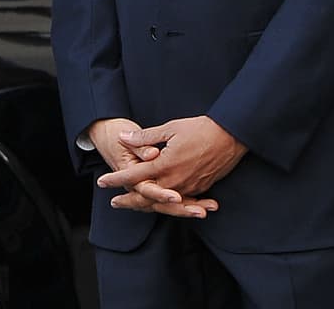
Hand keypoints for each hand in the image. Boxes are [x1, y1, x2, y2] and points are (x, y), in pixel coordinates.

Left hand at [86, 118, 210, 218]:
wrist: (231, 137)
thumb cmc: (200, 129)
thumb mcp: (170, 128)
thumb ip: (145, 137)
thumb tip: (124, 137)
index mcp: (164, 165)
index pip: (134, 175)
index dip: (116, 179)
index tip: (102, 182)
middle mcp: (175, 181)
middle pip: (146, 197)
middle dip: (129, 200)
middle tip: (115, 202)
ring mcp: (188, 187)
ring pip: (163, 203)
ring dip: (146, 204)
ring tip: (134, 205)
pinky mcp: (200, 189)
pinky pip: (180, 202)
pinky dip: (167, 205)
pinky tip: (161, 204)